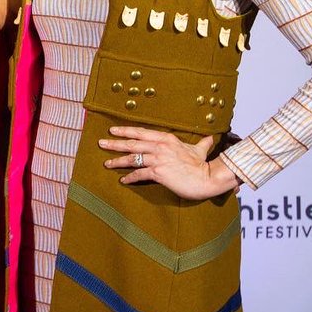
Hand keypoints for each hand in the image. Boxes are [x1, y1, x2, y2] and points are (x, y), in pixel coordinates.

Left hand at [100, 126, 240, 200]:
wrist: (208, 178)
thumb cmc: (203, 165)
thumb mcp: (200, 150)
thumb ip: (202, 143)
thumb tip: (210, 137)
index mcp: (166, 138)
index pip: (141, 132)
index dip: (125, 131)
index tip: (113, 130)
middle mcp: (160, 146)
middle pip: (132, 143)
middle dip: (115, 143)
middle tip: (101, 143)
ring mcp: (158, 159)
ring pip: (132, 158)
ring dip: (117, 161)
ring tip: (106, 163)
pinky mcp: (158, 172)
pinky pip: (139, 174)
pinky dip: (129, 178)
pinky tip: (123, 180)